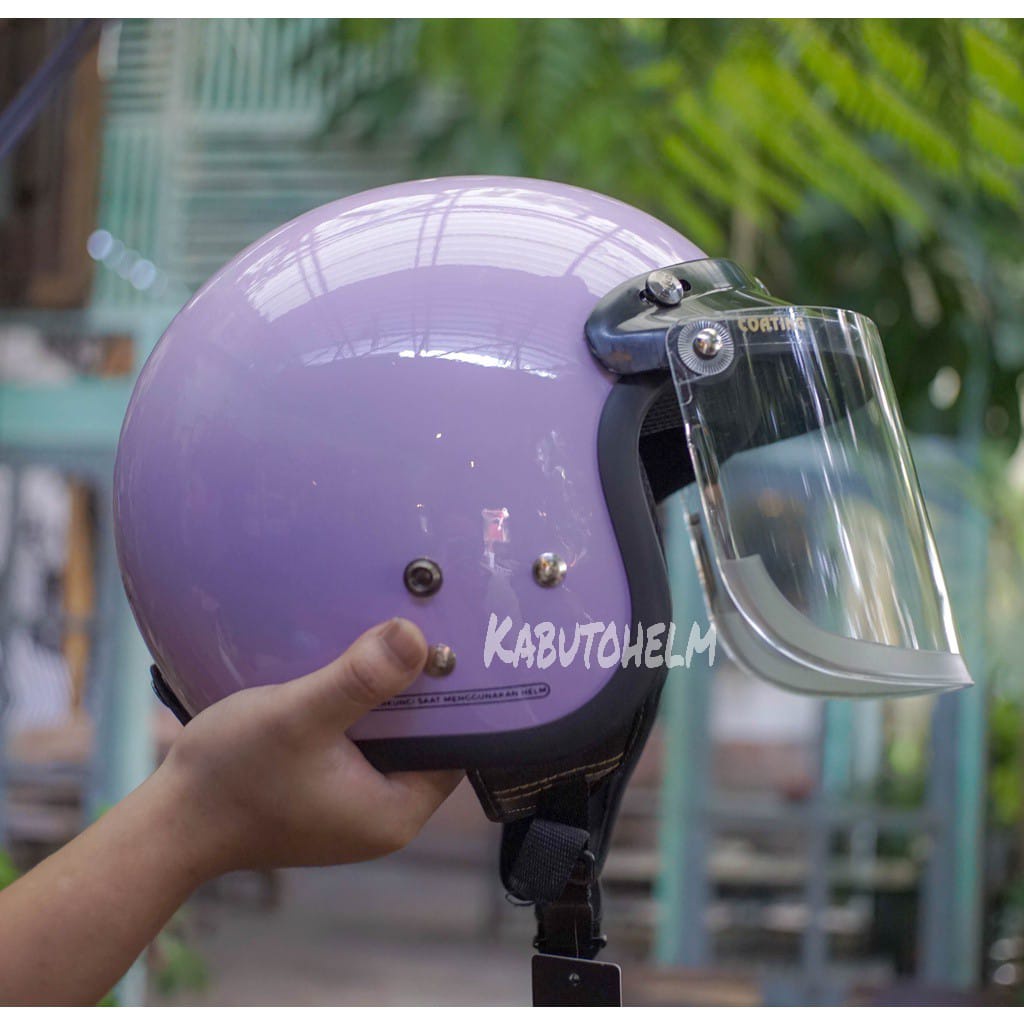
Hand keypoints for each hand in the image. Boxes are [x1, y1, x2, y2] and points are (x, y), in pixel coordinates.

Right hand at [157, 618, 461, 877]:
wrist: (169, 820)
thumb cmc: (232, 776)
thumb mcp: (299, 717)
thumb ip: (359, 680)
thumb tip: (417, 638)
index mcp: (396, 811)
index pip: (458, 746)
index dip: (459, 696)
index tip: (456, 644)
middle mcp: (384, 814)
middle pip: (427, 738)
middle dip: (423, 690)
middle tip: (425, 627)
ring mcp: (355, 804)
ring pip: (393, 737)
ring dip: (387, 695)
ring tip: (389, 640)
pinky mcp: (329, 791)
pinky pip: (362, 741)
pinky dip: (360, 709)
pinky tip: (350, 670)